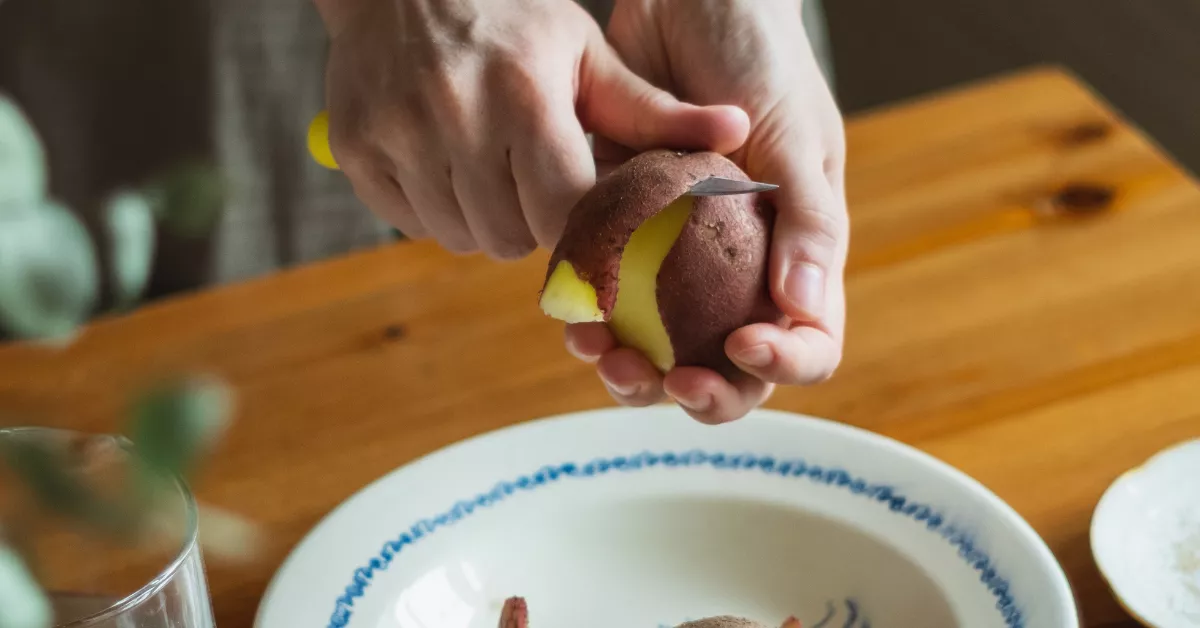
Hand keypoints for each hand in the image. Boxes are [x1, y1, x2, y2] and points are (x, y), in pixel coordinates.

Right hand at [313, 0, 751, 258]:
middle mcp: (455, 117)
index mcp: (525, 95)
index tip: (590, 217)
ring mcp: (396, 134)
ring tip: (492, 170)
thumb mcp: (585, 52)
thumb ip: (654, 111)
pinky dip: (434, 210)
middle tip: (537, 185)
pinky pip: (409, 222)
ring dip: (485, 222)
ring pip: (461, 237)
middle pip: (512, 237)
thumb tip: (737, 133)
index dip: (583, 226)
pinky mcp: (354, 149)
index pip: (565, 211)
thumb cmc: (511, 19)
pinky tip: (445, 164)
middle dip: (534, 225)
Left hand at [569, 0, 847, 423]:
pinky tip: (570, 316)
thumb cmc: (758, 58)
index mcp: (796, 256)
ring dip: (631, 367)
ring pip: (659, 346)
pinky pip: (607, 297)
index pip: (806, 340)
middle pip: (726, 365)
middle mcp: (738, 270)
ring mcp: (677, 260)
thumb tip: (802, 311)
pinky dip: (590, 317)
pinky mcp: (622, 235)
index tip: (740, 344)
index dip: (780, 364)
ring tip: (599, 352)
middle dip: (695, 390)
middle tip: (661, 378)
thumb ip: (807, 221)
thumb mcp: (794, 131)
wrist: (688, 3)